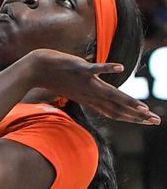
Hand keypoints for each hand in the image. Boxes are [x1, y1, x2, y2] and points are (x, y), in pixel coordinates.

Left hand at [23, 49, 160, 123]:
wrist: (35, 68)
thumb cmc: (54, 77)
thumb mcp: (74, 89)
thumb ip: (88, 91)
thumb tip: (97, 94)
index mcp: (90, 98)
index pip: (114, 110)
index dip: (132, 116)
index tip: (150, 121)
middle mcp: (90, 93)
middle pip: (117, 106)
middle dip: (137, 114)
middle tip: (156, 121)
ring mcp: (85, 82)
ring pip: (110, 93)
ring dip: (127, 100)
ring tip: (143, 107)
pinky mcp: (79, 68)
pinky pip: (94, 68)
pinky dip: (107, 67)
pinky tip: (120, 67)